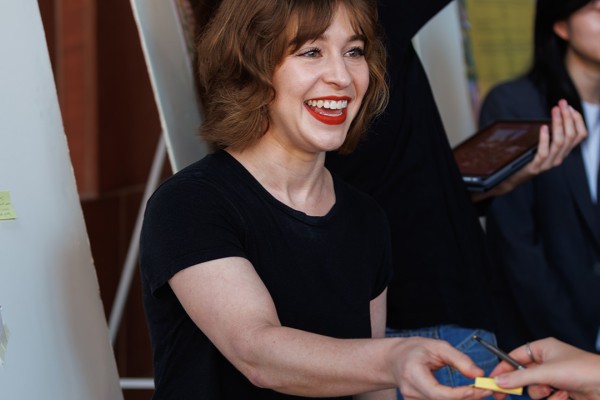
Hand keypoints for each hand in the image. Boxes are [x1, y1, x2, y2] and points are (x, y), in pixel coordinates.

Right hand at [391, 337, 491, 399]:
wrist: (394, 360)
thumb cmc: (415, 350)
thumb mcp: (437, 346)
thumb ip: (459, 359)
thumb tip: (479, 373)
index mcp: (412, 374)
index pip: (438, 393)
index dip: (460, 395)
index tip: (480, 389)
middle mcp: (410, 392)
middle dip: (468, 399)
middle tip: (486, 390)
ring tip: (477, 391)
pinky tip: (464, 395)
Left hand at [472, 99, 586, 201]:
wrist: (513, 176)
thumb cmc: (527, 156)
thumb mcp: (543, 144)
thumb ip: (550, 133)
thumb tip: (555, 113)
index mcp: (563, 151)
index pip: (580, 135)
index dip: (577, 120)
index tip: (570, 107)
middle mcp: (559, 157)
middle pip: (571, 136)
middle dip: (568, 117)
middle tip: (562, 104)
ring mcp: (549, 163)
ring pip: (560, 142)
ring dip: (558, 124)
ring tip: (555, 111)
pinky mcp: (536, 166)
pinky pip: (543, 152)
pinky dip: (544, 139)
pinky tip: (543, 127)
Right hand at [489, 338, 599, 399]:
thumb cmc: (581, 369)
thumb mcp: (545, 373)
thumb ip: (520, 378)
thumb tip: (499, 381)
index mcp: (543, 348)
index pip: (515, 356)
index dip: (503, 367)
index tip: (492, 379)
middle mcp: (548, 361)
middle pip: (523, 374)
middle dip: (521, 385)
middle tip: (504, 394)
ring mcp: (556, 377)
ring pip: (535, 388)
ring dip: (542, 393)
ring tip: (552, 392)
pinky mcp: (564, 390)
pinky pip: (549, 397)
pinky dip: (555, 399)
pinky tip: (565, 396)